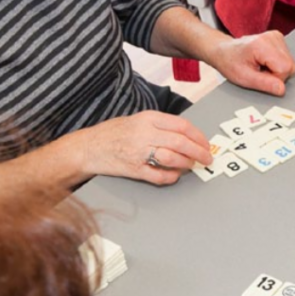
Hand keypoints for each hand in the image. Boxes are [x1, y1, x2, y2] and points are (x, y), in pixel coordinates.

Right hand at [80, 111, 211, 184]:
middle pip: (181, 142)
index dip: (199, 137)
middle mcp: (144, 133)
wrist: (87, 147)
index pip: (182, 126)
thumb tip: (188, 137)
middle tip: (207, 159)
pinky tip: (175, 175)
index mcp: (148, 118)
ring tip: (191, 165)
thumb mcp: (138, 120)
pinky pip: (159, 175)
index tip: (206, 144)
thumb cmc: (114, 133)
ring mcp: (139, 152)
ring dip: (187, 163)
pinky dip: (171, 177)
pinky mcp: (134, 169)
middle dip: (199, 152)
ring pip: (173, 158)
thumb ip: (161, 126)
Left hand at [209, 30, 294, 96]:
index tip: (261, 75)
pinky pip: (287, 58)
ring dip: (277, 70)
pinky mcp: (278, 39)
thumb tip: (282, 89)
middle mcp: (272, 37)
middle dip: (277, 75)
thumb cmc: (230, 62)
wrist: (224, 51)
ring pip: (290, 63)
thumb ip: (264, 84)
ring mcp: (276, 37)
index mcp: (263, 45)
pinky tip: (264, 62)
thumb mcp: (244, 78)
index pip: (285, 68)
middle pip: (290, 65)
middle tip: (261, 72)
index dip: (275, 78)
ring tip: (261, 66)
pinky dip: (277, 64)